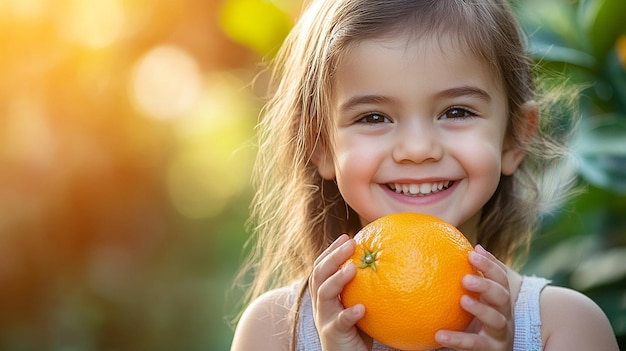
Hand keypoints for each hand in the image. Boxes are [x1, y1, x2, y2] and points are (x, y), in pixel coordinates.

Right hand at [309, 234, 372, 350]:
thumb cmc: (356, 332)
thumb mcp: (358, 305)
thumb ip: (364, 289)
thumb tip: (388, 264)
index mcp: (324, 296)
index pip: (321, 267)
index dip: (331, 251)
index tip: (346, 236)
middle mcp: (320, 304)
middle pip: (319, 274)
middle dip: (333, 257)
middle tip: (351, 243)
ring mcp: (325, 319)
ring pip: (324, 294)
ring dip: (337, 279)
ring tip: (352, 268)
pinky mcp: (333, 334)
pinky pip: (339, 322)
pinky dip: (349, 313)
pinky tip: (362, 308)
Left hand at [435, 245, 513, 350]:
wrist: (490, 350)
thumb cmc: (481, 320)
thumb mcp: (480, 298)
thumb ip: (477, 276)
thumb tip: (476, 246)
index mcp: (500, 299)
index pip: (500, 278)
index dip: (489, 265)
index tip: (472, 253)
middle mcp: (505, 314)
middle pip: (503, 296)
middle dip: (486, 285)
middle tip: (466, 278)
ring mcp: (501, 333)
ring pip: (496, 320)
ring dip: (481, 310)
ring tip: (462, 301)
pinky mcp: (492, 350)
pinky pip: (475, 345)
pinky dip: (458, 339)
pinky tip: (439, 335)